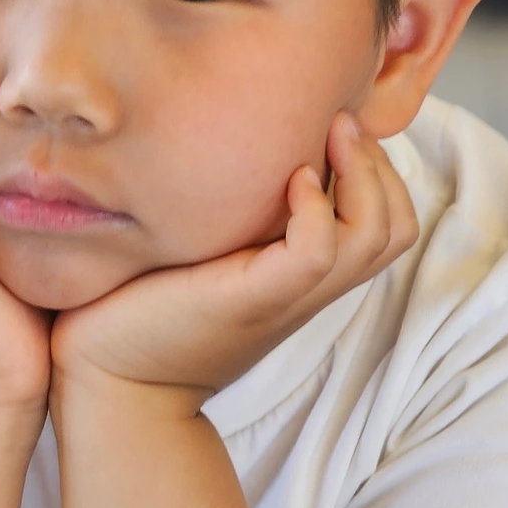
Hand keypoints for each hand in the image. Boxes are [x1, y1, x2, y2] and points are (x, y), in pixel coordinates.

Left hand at [50, 112, 418, 408]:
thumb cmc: (140, 310)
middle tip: (339, 125)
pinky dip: (318, 208)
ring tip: (327, 137)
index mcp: (301, 275)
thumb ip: (230, 215)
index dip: (379, 170)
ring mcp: (286, 295)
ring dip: (364, 173)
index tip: (332, 131)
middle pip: (397, 226)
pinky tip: (290, 181)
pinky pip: (318, 251)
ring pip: (377, 234)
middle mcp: (306, 287)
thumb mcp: (201, 250)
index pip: (388, 222)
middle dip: (381, 164)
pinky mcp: (252, 298)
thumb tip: (228, 147)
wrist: (110, 383)